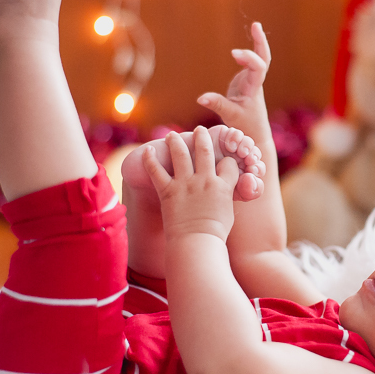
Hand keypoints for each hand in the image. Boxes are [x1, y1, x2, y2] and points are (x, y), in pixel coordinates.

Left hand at [142, 127, 239, 241]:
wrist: (196, 243)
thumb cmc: (214, 234)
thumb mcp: (228, 213)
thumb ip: (225, 197)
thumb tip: (223, 192)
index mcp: (223, 186)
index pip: (228, 163)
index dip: (227, 160)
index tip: (223, 161)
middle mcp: (205, 180)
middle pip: (205, 150)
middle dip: (202, 137)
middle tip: (199, 130)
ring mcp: (185, 184)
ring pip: (180, 154)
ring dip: (176, 141)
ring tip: (172, 135)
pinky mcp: (168, 191)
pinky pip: (156, 171)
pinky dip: (149, 159)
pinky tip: (146, 150)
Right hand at [197, 22, 272, 146]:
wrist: (255, 133)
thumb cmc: (244, 126)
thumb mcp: (229, 116)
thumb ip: (217, 104)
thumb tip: (200, 98)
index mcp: (253, 89)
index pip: (258, 68)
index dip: (249, 58)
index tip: (234, 53)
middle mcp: (255, 82)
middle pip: (264, 59)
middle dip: (261, 42)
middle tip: (256, 25)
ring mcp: (251, 82)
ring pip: (259, 60)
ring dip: (258, 43)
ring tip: (256, 26)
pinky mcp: (245, 83)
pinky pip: (250, 64)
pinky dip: (248, 54)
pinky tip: (242, 47)